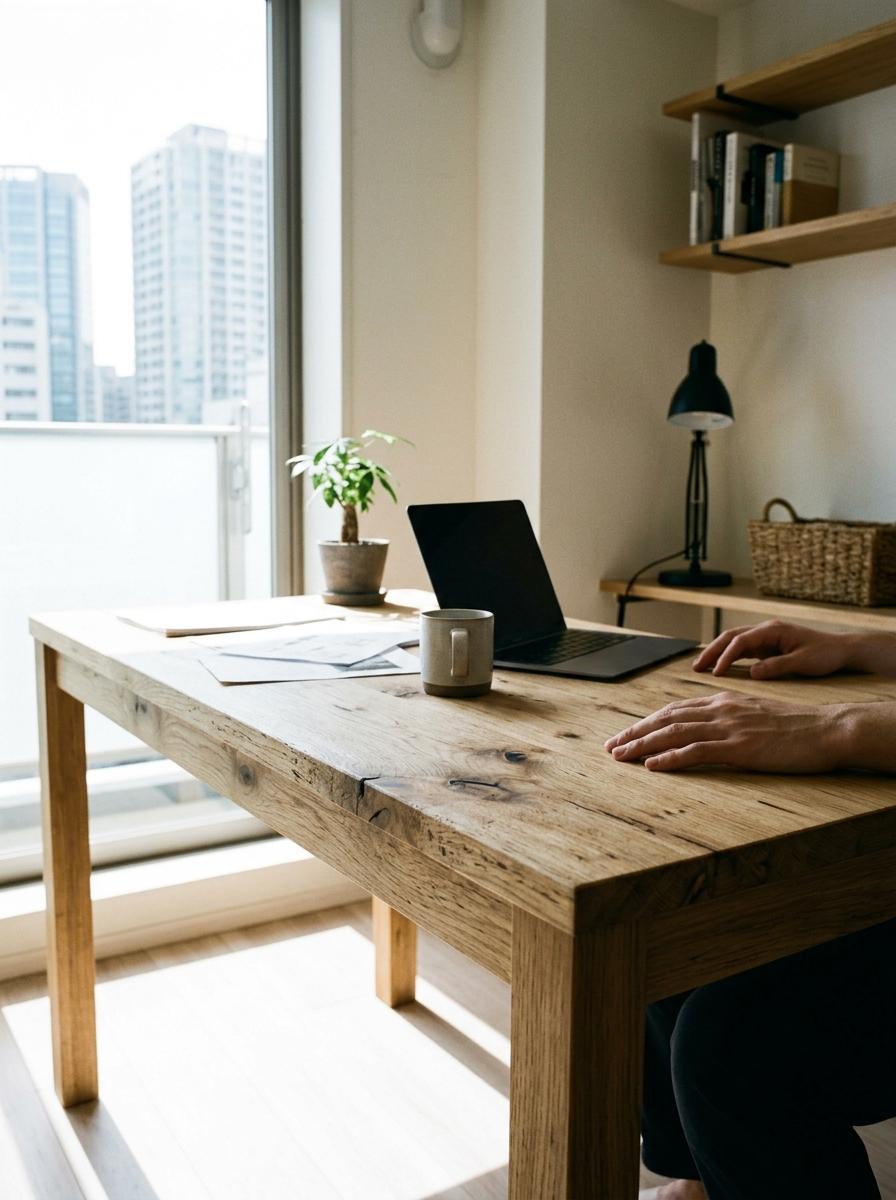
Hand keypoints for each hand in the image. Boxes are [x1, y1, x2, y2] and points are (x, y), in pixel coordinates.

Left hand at [603, 691, 847, 772]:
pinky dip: (670, 758)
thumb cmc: (795, 727)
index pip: (674, 710)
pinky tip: (652, 766)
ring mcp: (729, 728)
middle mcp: (720, 709)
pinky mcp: (739, 747)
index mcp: (723, 701)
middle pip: (666, 719)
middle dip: (634, 733)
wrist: (826, 729)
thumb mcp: (755, 715)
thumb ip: (729, 719)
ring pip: (674, 733)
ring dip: (642, 745)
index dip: (646, 722)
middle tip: (610, 746)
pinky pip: (696, 751)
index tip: (625, 734)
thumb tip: (706, 731)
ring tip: (620, 756)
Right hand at [693, 620, 855, 679]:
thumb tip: (751, 673)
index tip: (715, 673)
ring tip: (699, 667)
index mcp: (772, 630)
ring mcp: (765, 637)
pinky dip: (728, 657)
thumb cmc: (825, 654)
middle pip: (731, 637)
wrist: (842, 649)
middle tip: (695, 667)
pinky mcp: (767, 646)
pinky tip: (717, 667)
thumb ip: (777, 667)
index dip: (725, 656)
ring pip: (734, 641)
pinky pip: (742, 650)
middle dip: (711, 651)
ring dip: (716, 652)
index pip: (741, 641)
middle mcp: (766, 630)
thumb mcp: (803, 662)